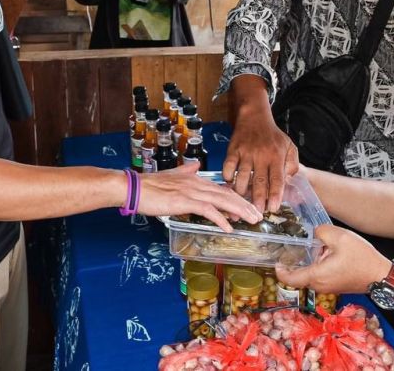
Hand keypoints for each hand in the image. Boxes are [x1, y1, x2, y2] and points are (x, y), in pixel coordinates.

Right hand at [137, 161, 261, 231]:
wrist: (135, 188)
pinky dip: (220, 219)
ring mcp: (192, 191)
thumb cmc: (150, 186)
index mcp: (194, 178)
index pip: (221, 188)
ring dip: (239, 211)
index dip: (236, 198)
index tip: (247, 207)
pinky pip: (208, 210)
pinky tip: (229, 227)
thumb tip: (194, 166)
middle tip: (257, 215)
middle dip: (244, 204)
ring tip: (251, 220)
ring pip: (222, 200)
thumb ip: (185, 171)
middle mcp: (196, 182)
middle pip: (226, 194)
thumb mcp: (172, 175)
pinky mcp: (185, 201)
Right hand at [223, 106, 297, 212]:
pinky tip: (230, 184)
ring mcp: (246, 153)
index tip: (273, 208)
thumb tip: (289, 181)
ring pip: (242, 177)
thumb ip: (292, 164)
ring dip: (241, 192)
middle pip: (259, 181)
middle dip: (257, 199)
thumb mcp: (289, 146)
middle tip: (256, 213)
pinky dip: (228, 177)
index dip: (275, 195)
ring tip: (241, 203)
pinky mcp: (233, 150)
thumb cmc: (273, 135)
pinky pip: (228, 167)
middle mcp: (261, 155)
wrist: (254, 117)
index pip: (277, 179)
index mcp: (276, 156)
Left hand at [276, 225, 391, 294]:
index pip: (290, 278)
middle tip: (294, 247)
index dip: (280, 271)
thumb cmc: (363, 259)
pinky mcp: (336, 286)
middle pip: (299, 275)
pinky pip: (321, 276)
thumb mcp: (340, 237)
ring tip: (315, 247)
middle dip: (296, 262)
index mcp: (317, 275)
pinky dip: (319, 266)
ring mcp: (328, 288)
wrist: (382, 276)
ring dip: (309, 263)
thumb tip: (315, 233)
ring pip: (311, 275)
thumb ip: (322, 231)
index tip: (275, 262)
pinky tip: (326, 253)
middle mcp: (320, 286)